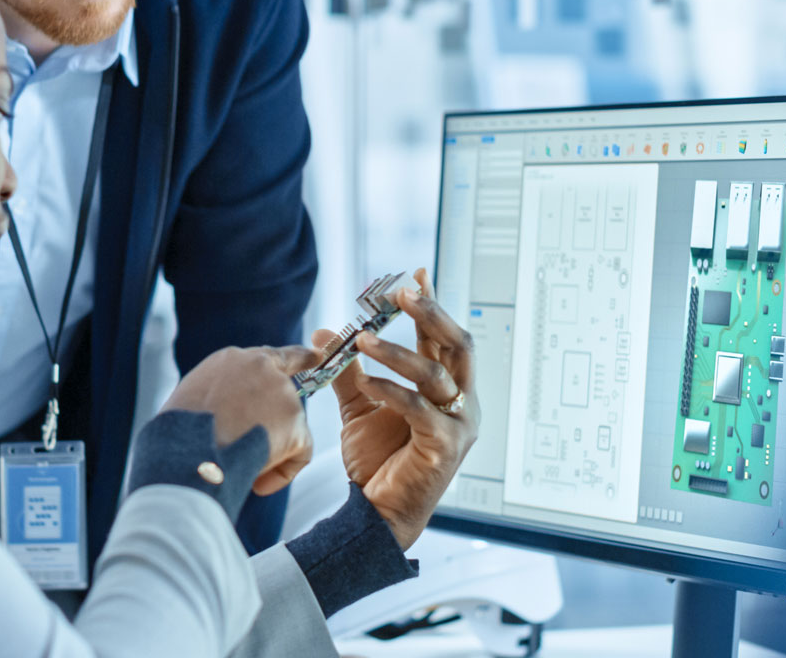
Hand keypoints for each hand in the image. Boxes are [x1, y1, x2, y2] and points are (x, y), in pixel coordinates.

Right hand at [160, 344, 321, 495]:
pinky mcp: (295, 420)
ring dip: (270, 448)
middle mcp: (261, 366)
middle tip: (253, 444)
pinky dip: (283, 470)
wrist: (186, 452)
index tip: (314, 356)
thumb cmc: (177, 434)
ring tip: (235, 464)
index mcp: (233, 359)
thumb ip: (221, 395)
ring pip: (289, 426)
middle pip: (285, 391)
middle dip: (276, 418)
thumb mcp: (193, 398)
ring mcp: (282, 392)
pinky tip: (259, 482)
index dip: (295, 359)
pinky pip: (300, 451)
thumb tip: (231, 417)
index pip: (271, 355)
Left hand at [319, 268, 478, 548]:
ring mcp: (457, 424)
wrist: (376, 513)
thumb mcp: (359, 407)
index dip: (433, 304)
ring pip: (435, 373)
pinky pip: (420, 408)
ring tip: (363, 337)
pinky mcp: (444, 445)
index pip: (442, 337)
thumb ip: (347, 371)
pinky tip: (367, 381)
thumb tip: (324, 332)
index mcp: (446, 388)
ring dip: (398, 351)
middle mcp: (460, 402)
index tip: (417, 272)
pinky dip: (391, 390)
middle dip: (432, 313)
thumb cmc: (377, 460)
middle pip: (458, 345)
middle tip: (403, 292)